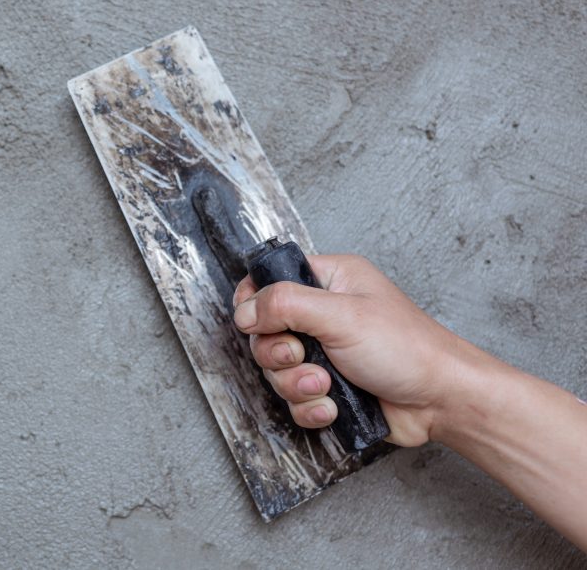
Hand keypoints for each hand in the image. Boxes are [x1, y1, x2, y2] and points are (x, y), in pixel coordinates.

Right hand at [232, 254, 469, 446]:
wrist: (441, 401)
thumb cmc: (407, 348)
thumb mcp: (341, 315)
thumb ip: (286, 305)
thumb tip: (245, 311)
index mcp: (329, 281)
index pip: (270, 280)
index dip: (254, 302)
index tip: (255, 322)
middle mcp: (323, 314)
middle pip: (265, 332)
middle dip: (279, 354)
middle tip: (303, 356)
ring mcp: (325, 352)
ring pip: (277, 370)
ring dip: (296, 384)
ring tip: (325, 385)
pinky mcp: (329, 387)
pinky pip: (294, 399)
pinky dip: (309, 407)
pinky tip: (332, 405)